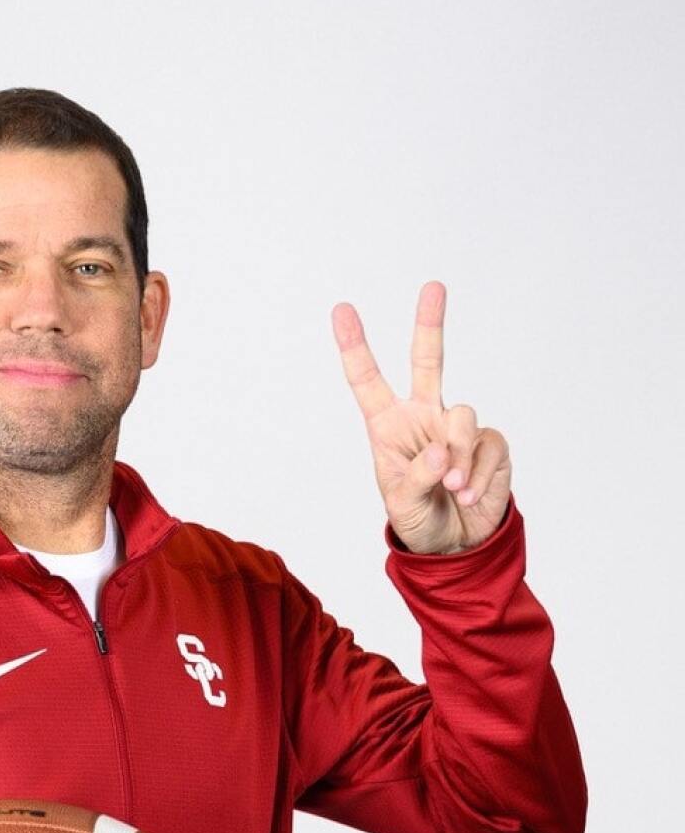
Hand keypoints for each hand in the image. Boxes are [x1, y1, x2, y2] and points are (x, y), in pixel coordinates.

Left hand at [330, 280, 511, 553]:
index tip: (342, 310)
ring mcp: (458, 428)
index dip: (355, 347)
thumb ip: (416, 478)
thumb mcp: (402, 505)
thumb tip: (439, 453)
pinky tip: (470, 495)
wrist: (455, 547)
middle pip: (428, 361)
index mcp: (389, 427)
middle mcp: (424, 418)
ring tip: (453, 488)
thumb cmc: (418, 519)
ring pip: (463, 416)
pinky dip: (479, 474)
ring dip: (458, 455)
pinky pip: (488, 446)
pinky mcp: (490, 444)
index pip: (368, 381)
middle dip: (430, 324)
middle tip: (433, 286)